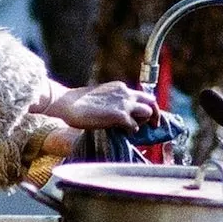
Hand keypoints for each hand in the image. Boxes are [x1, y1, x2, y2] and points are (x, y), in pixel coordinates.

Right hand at [40, 80, 162, 133]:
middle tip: (153, 125)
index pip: (142, 96)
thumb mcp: (101, 97)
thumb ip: (113, 102)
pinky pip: (135, 126)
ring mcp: (123, 104)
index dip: (147, 106)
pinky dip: (133, 131)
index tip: (146, 115)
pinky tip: (125, 134)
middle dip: (155, 114)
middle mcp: (125, 93)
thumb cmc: (79, 103)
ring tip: (137, 129)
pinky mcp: (119, 116)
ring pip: (147, 112)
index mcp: (120, 88)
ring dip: (144, 122)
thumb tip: (119, 114)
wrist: (67, 103)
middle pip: (151, 102)